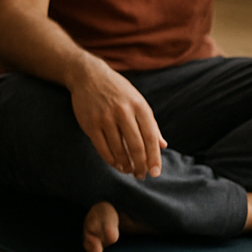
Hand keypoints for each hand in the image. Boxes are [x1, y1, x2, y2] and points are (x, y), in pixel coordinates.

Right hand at [67, 61, 165, 177]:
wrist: (89, 76)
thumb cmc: (117, 91)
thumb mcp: (138, 102)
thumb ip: (150, 124)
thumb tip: (162, 146)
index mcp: (139, 106)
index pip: (150, 137)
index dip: (154, 157)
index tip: (155, 172)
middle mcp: (123, 112)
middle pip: (135, 145)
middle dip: (140, 165)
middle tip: (142, 175)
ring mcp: (105, 117)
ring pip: (118, 148)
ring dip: (125, 164)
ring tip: (130, 171)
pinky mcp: (90, 123)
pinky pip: (102, 147)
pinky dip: (110, 159)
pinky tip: (116, 164)